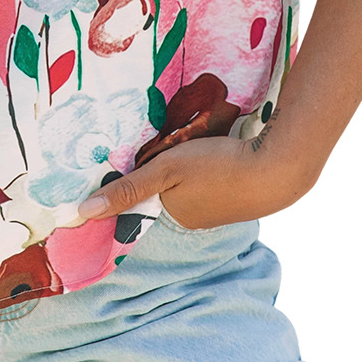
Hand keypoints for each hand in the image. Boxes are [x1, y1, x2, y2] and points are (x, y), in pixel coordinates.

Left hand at [75, 133, 313, 228]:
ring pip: (185, 184)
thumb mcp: (166, 170)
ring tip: (183, 143)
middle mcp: (191, 218)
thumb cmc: (218, 167)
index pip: (139, 200)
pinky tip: (207, 149)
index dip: (130, 181)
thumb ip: (127, 189)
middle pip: (162, 191)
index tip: (120, 163)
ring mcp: (215, 209)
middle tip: (155, 142)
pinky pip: (206, 180)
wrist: (279, 169)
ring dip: (181, 166)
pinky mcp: (234, 194)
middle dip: (157, 171)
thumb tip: (82, 212)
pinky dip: (202, 166)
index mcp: (171, 215)